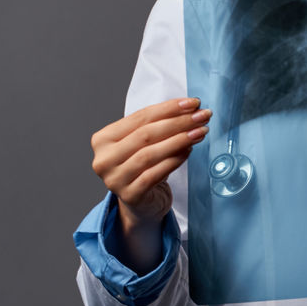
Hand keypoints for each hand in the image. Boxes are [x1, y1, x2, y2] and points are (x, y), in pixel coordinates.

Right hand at [91, 97, 210, 229]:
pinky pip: (156, 174)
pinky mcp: (130, 195)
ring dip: (180, 140)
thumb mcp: (145, 142)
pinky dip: (174, 160)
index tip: (193, 103)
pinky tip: (189, 151)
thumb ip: (160, 124)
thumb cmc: (144, 166)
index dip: (169, 108)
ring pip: (150, 154)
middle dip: (178, 122)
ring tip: (200, 132)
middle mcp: (104, 159)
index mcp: (103, 139)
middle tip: (202, 116)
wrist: (142, 202)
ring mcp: (114, 179)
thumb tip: (191, 109)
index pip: (140, 117)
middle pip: (146, 134)